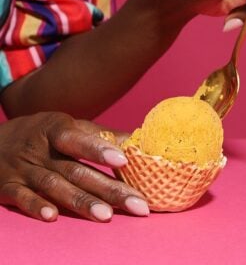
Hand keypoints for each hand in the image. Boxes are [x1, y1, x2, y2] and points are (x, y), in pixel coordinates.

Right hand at [0, 112, 148, 221]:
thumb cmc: (43, 133)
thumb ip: (99, 134)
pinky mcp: (9, 187)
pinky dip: (36, 207)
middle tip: (137, 204)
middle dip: (108, 189)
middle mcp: (41, 150)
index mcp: (57, 130)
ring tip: (106, 215)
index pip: (78, 139)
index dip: (99, 149)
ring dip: (80, 202)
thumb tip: (133, 139)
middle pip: (76, 170)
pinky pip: (22, 198)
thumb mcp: (68, 125)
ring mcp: (24, 169)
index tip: (124, 160)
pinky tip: (53, 216)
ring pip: (54, 187)